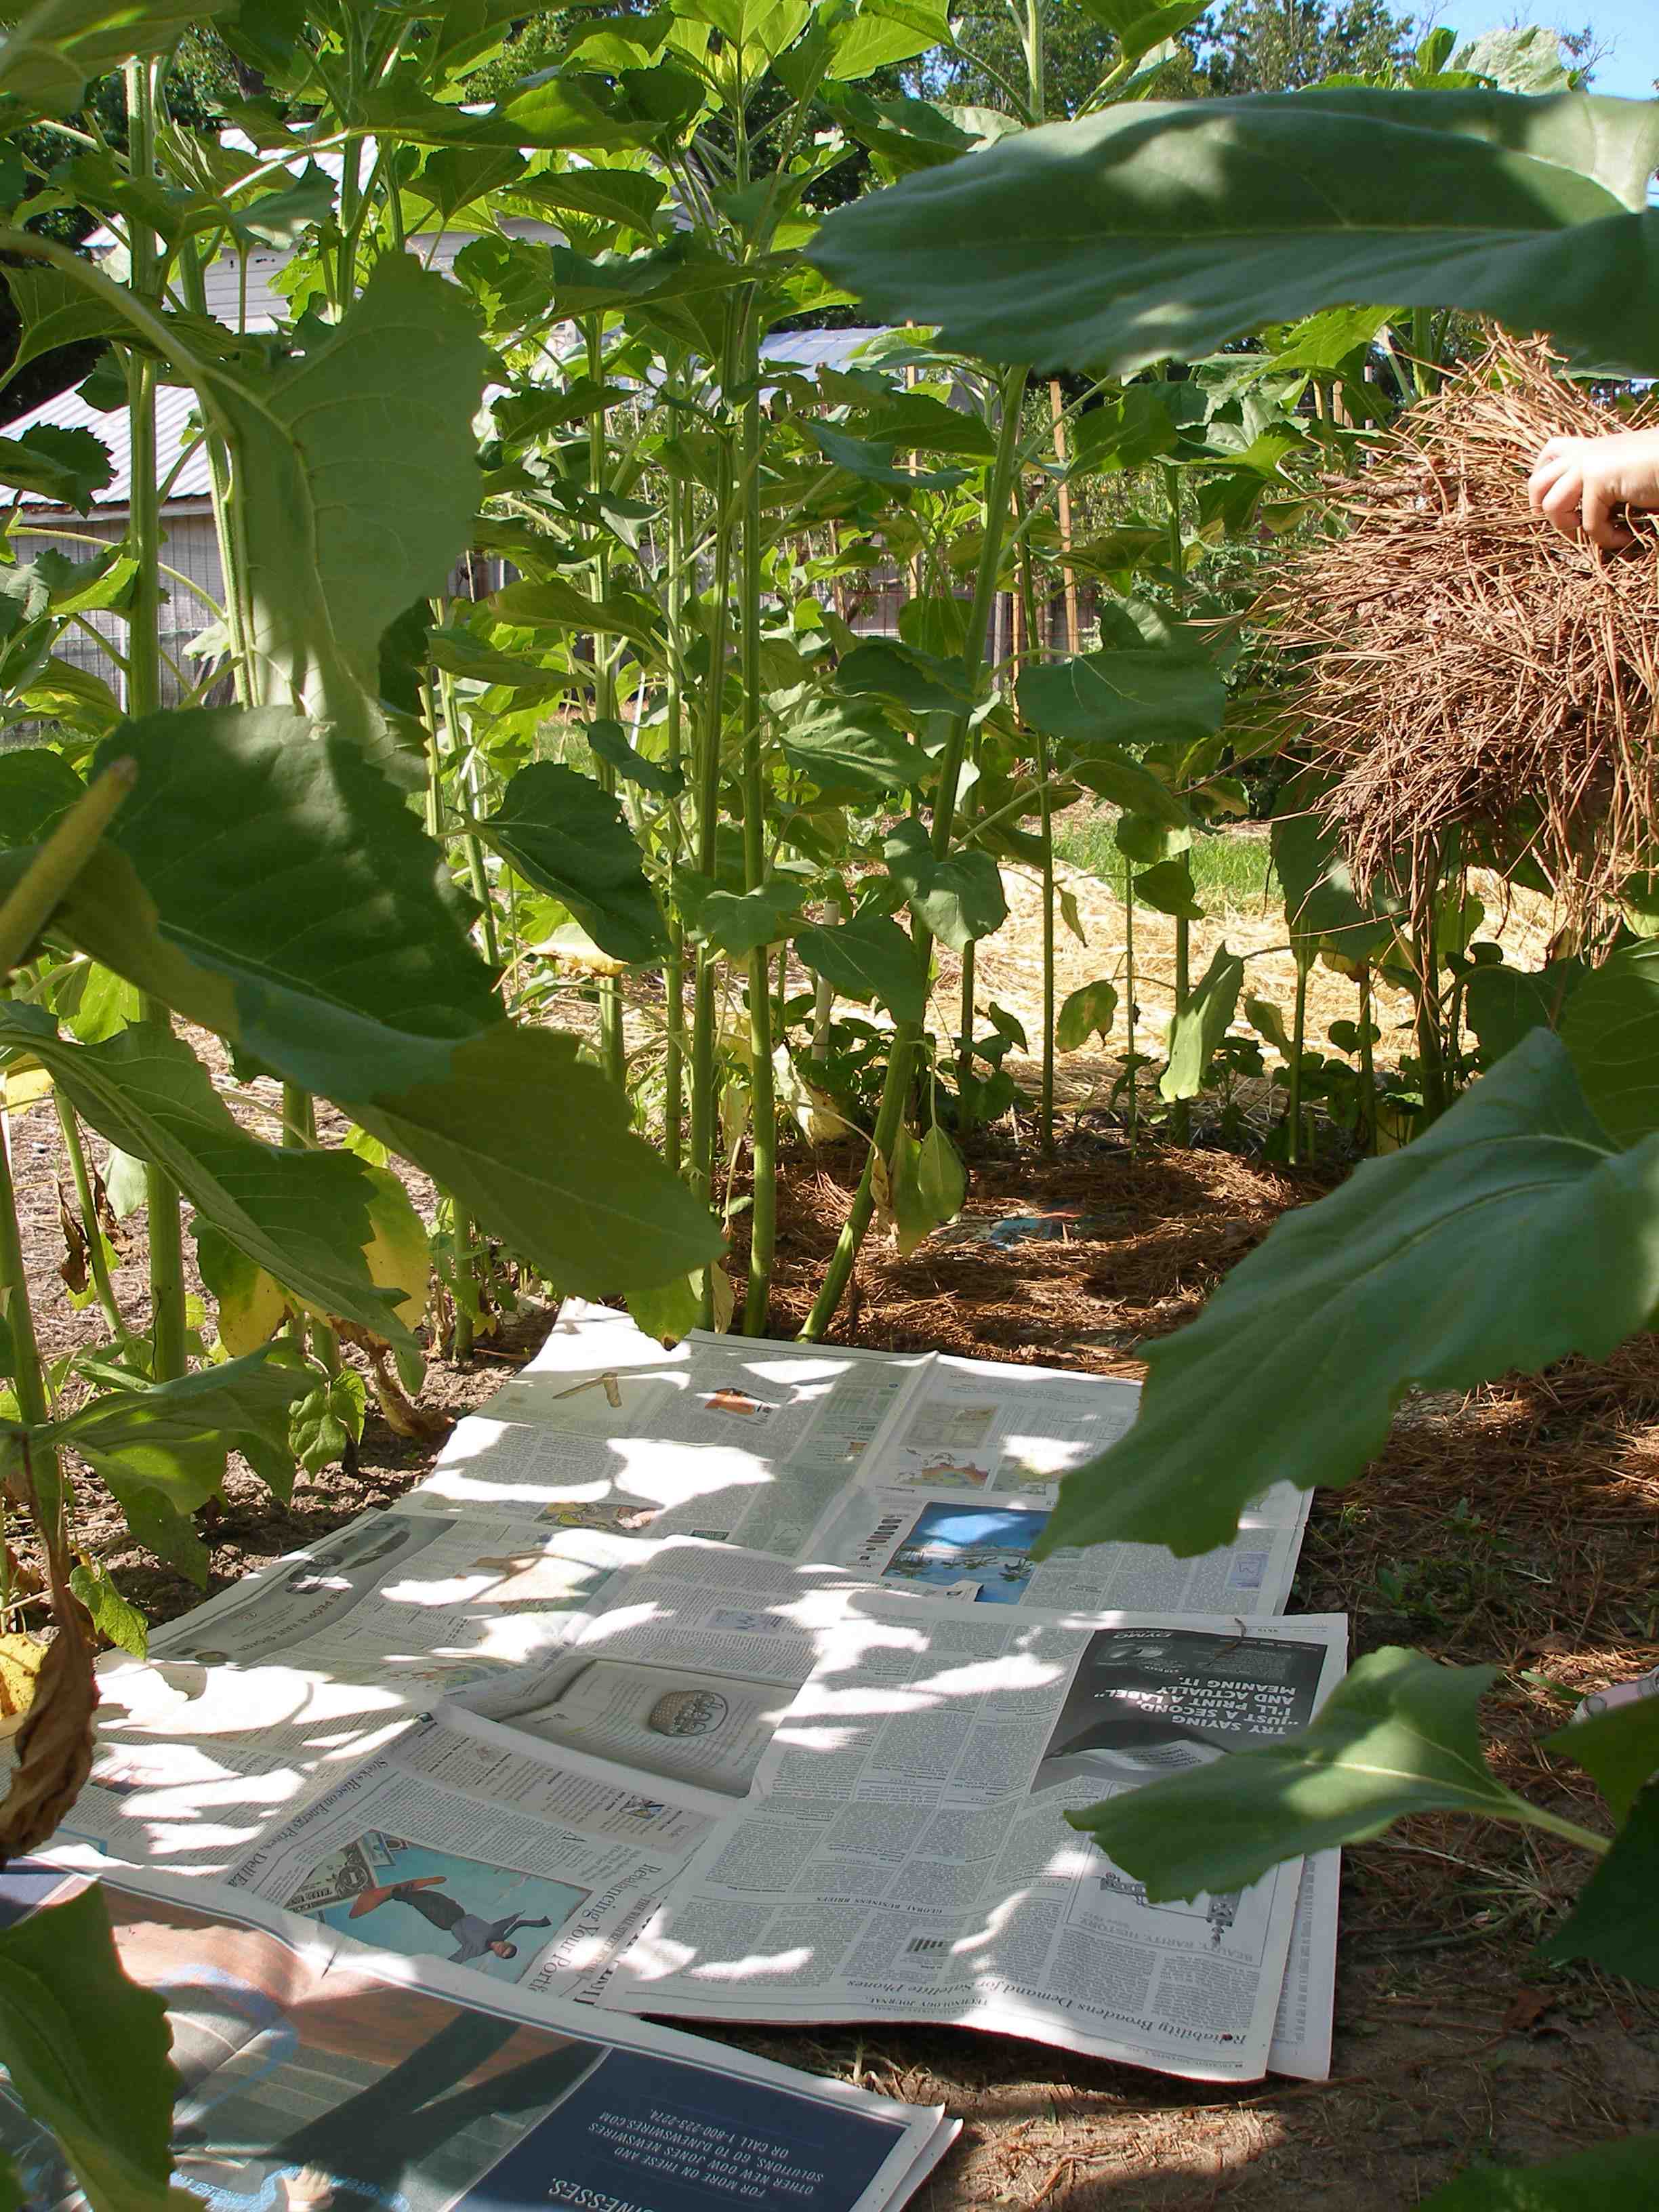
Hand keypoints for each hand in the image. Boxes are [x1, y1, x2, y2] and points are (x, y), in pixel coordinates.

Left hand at [1528, 428, 1658, 549]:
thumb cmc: (1658, 470)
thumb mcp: (1621, 474)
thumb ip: (1598, 483)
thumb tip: (1575, 515)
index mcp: (1588, 446)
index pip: (1548, 457)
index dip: (1543, 486)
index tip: (1561, 507)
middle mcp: (1584, 450)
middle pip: (1536, 484)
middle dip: (1547, 514)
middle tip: (1573, 528)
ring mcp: (1589, 461)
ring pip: (1552, 506)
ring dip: (1573, 530)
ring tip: (1599, 535)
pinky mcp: (1600, 476)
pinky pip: (1588, 523)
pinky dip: (1605, 539)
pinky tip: (1625, 538)